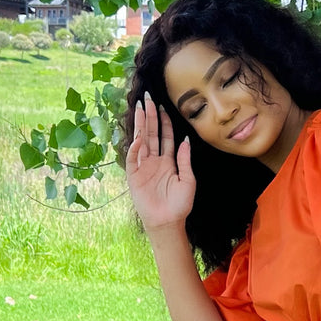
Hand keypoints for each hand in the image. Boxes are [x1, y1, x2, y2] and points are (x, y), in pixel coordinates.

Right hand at [125, 92, 195, 230]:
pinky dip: (135, 148)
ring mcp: (143, 167)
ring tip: (140, 108)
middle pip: (151, 134)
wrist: (169, 222)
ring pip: (141, 141)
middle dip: (150, 116)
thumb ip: (184, 159)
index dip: (164, 121)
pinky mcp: (134, 176)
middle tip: (147, 98)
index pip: (164, 136)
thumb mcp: (188, 179)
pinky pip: (133, 159)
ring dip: (141, 125)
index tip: (162, 106)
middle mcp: (154, 161)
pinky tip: (139, 137)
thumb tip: (184, 140)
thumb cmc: (180, 204)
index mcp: (167, 161)